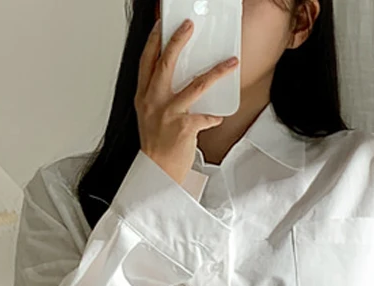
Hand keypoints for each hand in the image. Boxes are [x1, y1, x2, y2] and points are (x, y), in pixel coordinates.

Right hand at [135, 17, 239, 186]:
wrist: (156, 173)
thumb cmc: (155, 146)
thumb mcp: (149, 116)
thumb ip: (158, 96)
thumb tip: (177, 80)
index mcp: (143, 97)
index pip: (147, 61)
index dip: (155, 41)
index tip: (163, 25)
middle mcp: (153, 102)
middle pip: (166, 64)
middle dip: (178, 41)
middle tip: (189, 27)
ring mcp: (168, 114)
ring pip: (195, 86)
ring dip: (216, 73)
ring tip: (230, 63)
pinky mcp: (183, 128)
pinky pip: (205, 116)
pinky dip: (213, 117)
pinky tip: (217, 116)